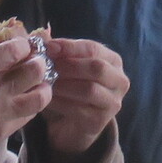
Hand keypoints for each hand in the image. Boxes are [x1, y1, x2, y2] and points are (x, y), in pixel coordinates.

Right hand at [0, 36, 52, 162]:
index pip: (15, 49)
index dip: (23, 46)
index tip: (22, 48)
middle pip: (34, 70)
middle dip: (38, 64)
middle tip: (35, 64)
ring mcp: (1, 113)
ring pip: (40, 97)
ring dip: (43, 88)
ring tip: (39, 85)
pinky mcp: (3, 133)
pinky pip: (28, 116)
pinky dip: (31, 107)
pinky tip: (25, 103)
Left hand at [37, 38, 124, 158]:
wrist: (73, 126)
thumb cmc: (71, 90)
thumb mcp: (68, 68)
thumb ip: (59, 53)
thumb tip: (42, 36)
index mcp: (113, 61)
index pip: (93, 49)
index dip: (70, 47)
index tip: (48, 47)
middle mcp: (119, 80)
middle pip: (96, 68)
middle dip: (68, 65)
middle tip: (45, 67)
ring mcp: (113, 102)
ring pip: (88, 89)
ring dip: (63, 85)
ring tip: (44, 83)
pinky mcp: (101, 121)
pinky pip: (78, 109)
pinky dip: (59, 103)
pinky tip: (46, 99)